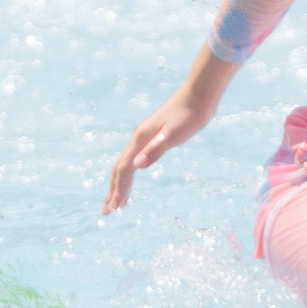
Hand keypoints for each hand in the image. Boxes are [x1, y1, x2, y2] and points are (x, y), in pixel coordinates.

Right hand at [104, 91, 214, 213]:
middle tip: (107, 212)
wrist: (199, 95)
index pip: (124, 169)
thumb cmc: (189, 115)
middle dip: (113, 191)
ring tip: (116, 203)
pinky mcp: (153, 137)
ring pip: (126, 164)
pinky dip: (130, 173)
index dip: (118, 189)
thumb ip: (156, 150)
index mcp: (140, 139)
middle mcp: (138, 139)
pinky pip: (135, 159)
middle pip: (119, 169)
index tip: (114, 209)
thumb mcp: (175, 135)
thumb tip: (137, 166)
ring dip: (119, 184)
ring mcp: (144, 138)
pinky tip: (132, 178)